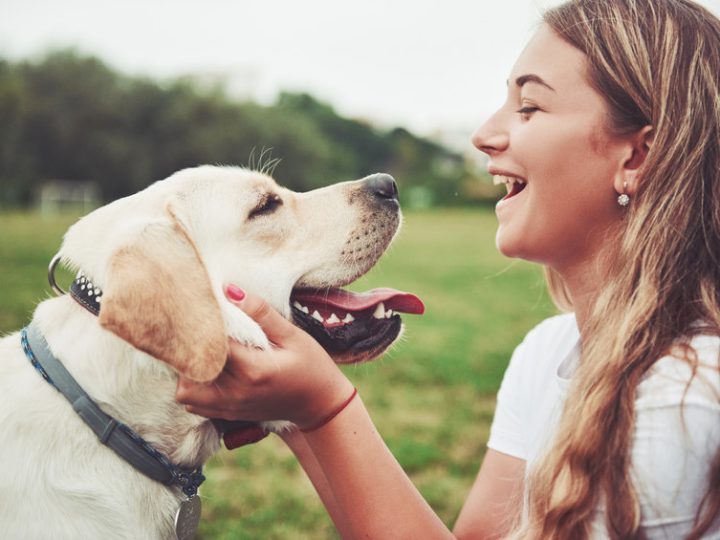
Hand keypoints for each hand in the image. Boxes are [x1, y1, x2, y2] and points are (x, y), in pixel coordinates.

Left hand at [175, 285, 354, 428]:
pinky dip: (196, 386)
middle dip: (192, 348)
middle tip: (203, 330)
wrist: (321, 405)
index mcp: (252, 369)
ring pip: (185, 391)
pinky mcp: (229, 414)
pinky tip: (213, 370)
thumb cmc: (312, 367)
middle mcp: (236, 392)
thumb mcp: (293, 335)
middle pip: (190, 369)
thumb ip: (261, 313)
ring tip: (208, 352)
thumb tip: (230, 291)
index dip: (204, 324)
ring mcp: (230, 407)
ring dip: (190, 370)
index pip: (208, 344)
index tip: (208, 310)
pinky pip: (194, 404)